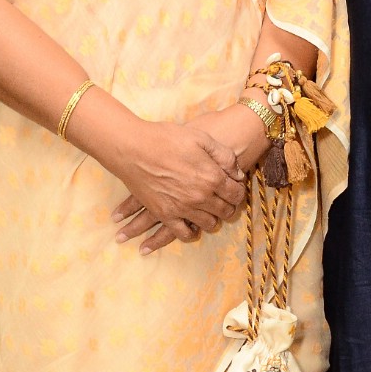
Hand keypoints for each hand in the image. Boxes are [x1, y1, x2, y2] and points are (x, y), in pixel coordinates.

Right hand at [110, 120, 245, 254]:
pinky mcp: (165, 214)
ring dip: (213, 219)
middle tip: (224, 200)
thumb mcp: (201, 138)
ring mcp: (183, 208)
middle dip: (229, 206)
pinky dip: (190, 232)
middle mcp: (201, 197)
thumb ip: (224, 156)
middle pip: (225, 211)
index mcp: (212, 177)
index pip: (237, 194)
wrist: (132, 148)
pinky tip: (191, 225)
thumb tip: (237, 174)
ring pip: (208, 224)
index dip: (238, 191)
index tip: (234, 187)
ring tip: (210, 212)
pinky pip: (183, 233)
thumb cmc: (167, 138)